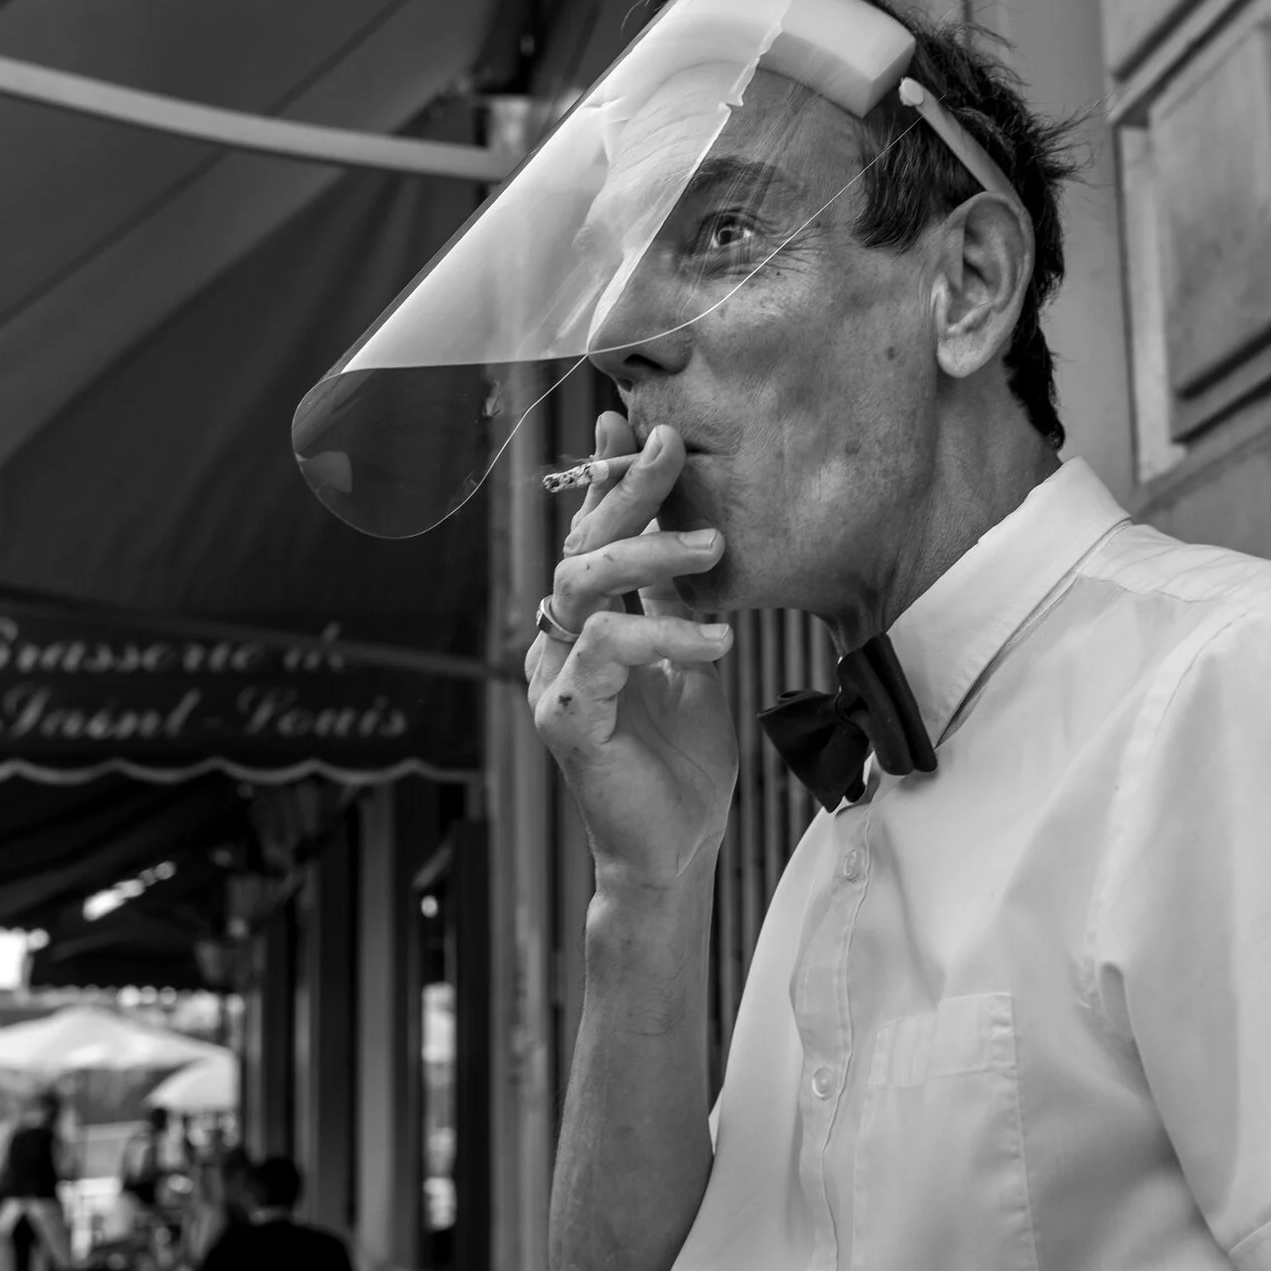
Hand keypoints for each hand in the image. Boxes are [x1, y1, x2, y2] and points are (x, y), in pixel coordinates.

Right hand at [528, 412, 736, 894]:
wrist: (678, 847)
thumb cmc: (684, 761)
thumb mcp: (690, 657)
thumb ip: (676, 598)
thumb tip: (690, 524)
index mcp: (587, 625)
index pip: (590, 536)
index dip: (608, 478)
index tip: (635, 423)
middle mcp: (559, 644)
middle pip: (580, 546)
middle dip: (627, 490)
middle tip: (677, 453)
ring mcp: (555, 680)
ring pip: (582, 586)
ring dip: (649, 556)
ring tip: (714, 552)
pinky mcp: (565, 718)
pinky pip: (603, 651)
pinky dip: (661, 636)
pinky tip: (715, 644)